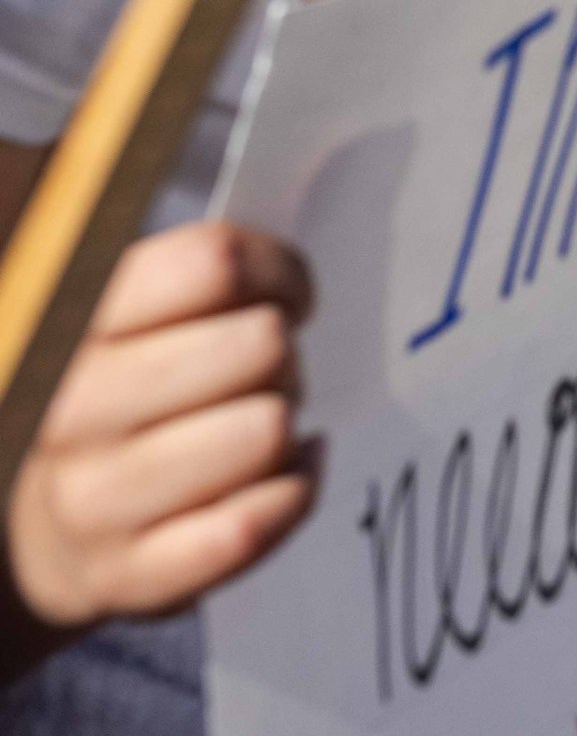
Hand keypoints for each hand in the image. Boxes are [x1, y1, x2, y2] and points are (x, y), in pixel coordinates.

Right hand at [9, 224, 315, 633]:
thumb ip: (204, 266)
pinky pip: (255, 522)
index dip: (277, 271)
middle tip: (263, 370)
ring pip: (267, 431)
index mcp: (69, 321)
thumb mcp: (135, 312)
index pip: (213, 262)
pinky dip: (292, 491)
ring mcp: (93, 501)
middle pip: (259, 345)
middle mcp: (68, 410)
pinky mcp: (130, 576)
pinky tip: (281, 475)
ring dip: (284, 424)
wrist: (44, 526)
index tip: (282, 292)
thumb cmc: (126, 387)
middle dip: (282, 353)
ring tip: (256, 423)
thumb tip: (300, 233)